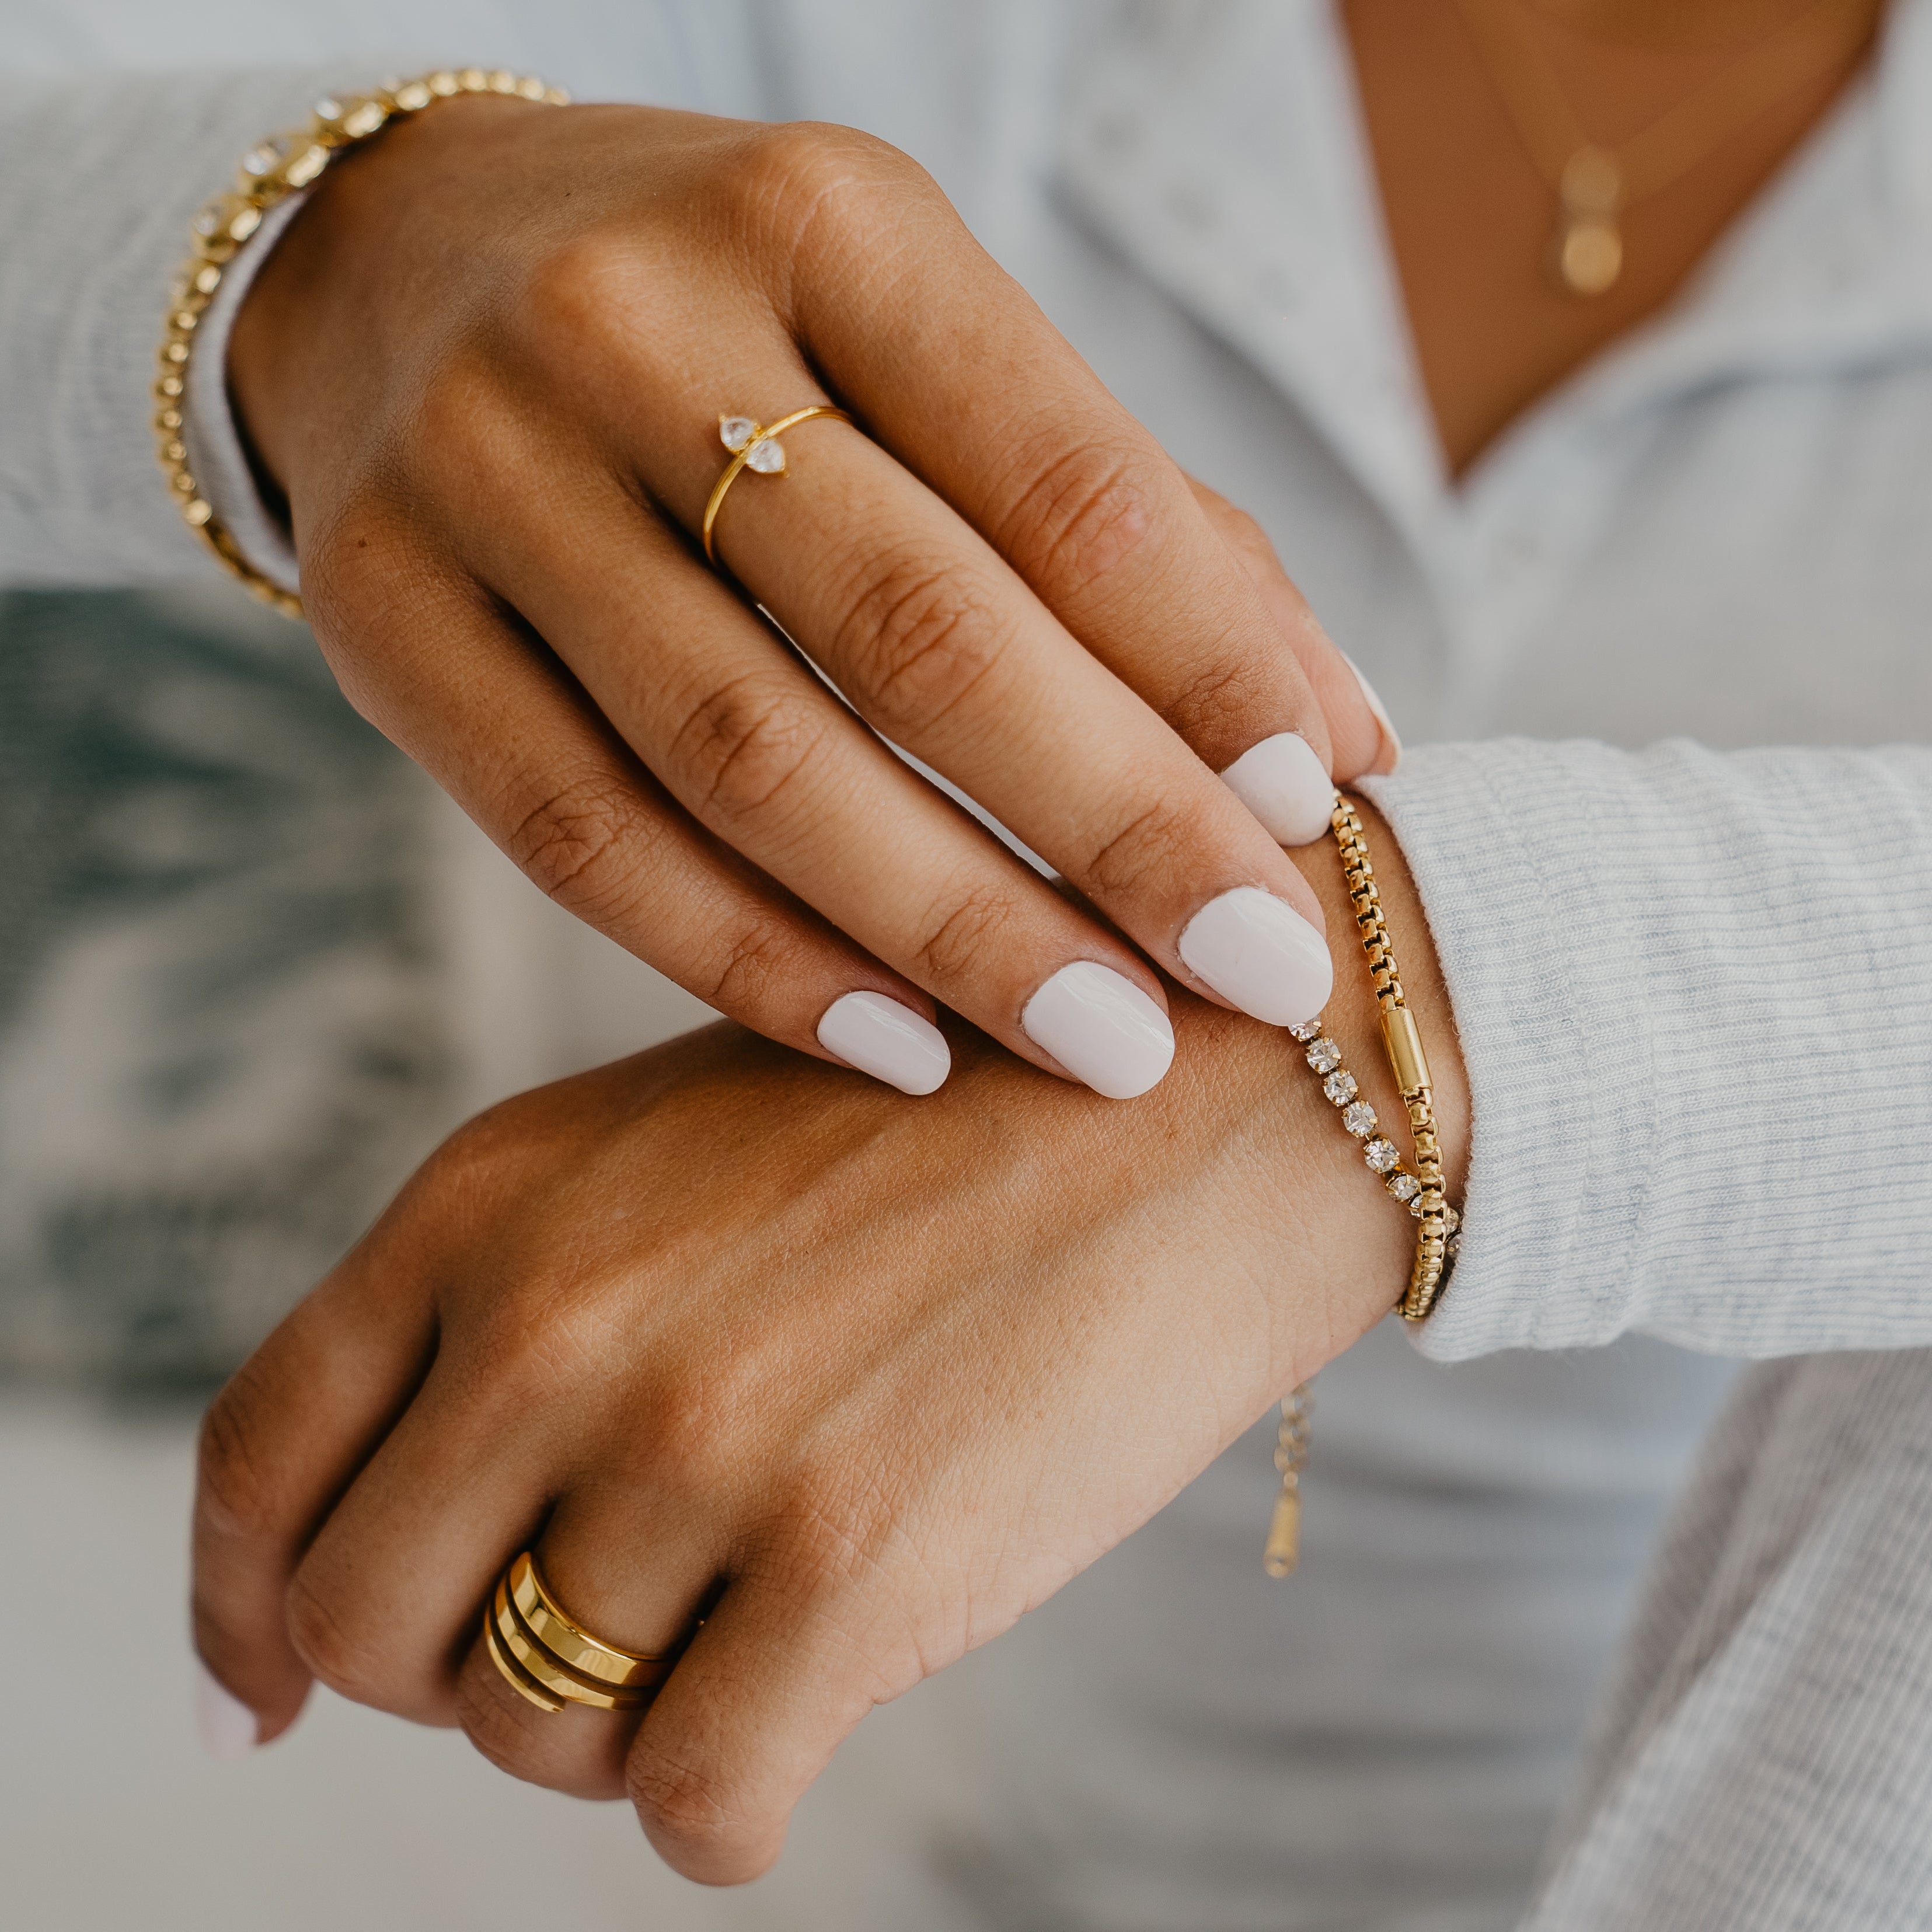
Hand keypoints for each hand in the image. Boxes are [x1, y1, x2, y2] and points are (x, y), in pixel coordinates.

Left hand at [191, 800, 1461, 1881]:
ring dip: (626, 1718)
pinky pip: (694, 1811)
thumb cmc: (947, 1123)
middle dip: (462, 1666)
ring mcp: (700, 1441)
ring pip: (535, 1733)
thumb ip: (510, 1314)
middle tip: (605, 1628)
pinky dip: (732, 1802)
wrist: (1211, 1086)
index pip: (266, 1453)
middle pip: (369, 1629)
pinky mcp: (853, 1566)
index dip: (240, 1609)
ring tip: (757, 1604)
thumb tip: (337, 1589)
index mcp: (494, 1198)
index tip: (270, 1696)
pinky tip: (814, 1702)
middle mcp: (558, 1316)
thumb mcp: (671, 1151)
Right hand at [230, 95, 1395, 1098]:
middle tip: (1259, 977)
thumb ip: (1136, 529)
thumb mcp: (935, 350)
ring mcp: (484, 472)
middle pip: (913, 630)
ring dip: (947, 928)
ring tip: (1102, 1045)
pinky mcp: (382, 616)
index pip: (1062, 478)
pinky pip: (579, 833)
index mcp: (825, 220)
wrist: (405, 260)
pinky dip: (749, 959)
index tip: (1317, 816)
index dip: (1203, 666)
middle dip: (1114, 829)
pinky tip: (893, 1045)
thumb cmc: (742, 331)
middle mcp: (635, 326)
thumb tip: (1340, 739)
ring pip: (744, 753)